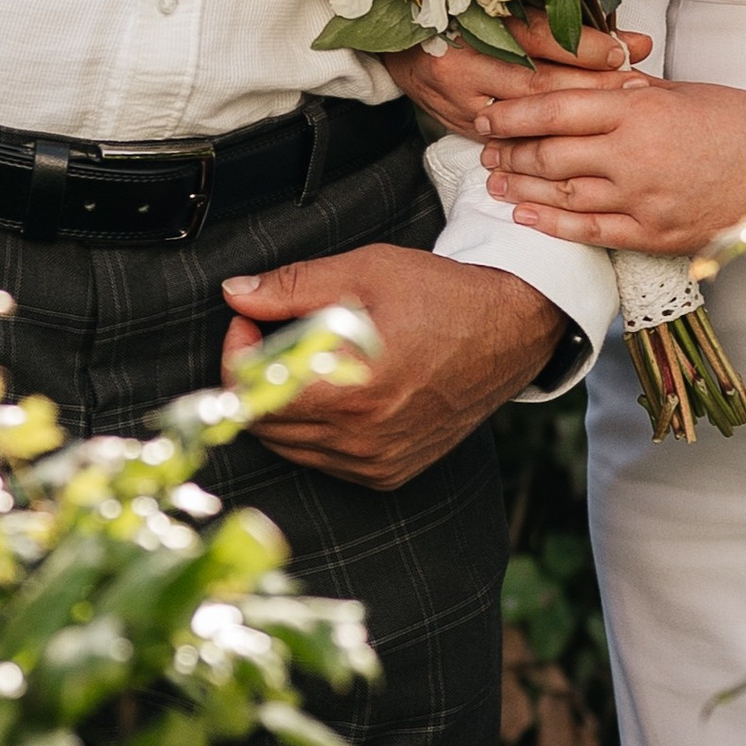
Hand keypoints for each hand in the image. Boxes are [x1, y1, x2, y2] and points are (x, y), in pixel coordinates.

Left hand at [220, 245, 562, 488]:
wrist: (508, 332)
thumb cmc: (441, 297)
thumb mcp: (365, 272)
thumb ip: (292, 287)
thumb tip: (237, 294)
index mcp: (352, 390)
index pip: (252, 394)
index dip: (237, 352)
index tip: (248, 322)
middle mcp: (362, 438)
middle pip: (265, 423)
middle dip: (255, 375)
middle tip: (271, 332)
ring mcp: (376, 462)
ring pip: (291, 445)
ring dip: (282, 403)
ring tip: (307, 356)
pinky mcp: (389, 473)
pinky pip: (325, 459)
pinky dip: (315, 427)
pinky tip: (336, 387)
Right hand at [388, 8, 652, 144]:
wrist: (395, 44)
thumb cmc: (454, 15)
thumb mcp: (496, 5)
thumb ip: (553, 19)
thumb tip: (621, 40)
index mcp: (470, 21)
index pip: (539, 36)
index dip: (587, 45)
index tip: (630, 49)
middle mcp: (463, 64)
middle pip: (539, 81)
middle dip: (594, 86)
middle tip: (639, 87)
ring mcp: (459, 101)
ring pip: (527, 117)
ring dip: (578, 117)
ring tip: (622, 115)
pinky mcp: (459, 126)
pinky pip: (510, 139)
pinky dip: (548, 139)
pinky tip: (582, 140)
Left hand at [481, 75, 745, 257]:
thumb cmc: (733, 118)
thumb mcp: (674, 90)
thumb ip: (623, 91)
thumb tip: (580, 83)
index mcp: (638, 108)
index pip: (554, 109)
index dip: (512, 114)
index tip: (487, 115)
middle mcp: (633, 154)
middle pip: (550, 153)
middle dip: (509, 152)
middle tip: (483, 150)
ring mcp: (643, 198)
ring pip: (563, 194)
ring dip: (522, 188)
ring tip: (494, 183)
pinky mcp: (654, 233)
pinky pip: (591, 231)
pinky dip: (552, 224)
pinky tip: (526, 216)